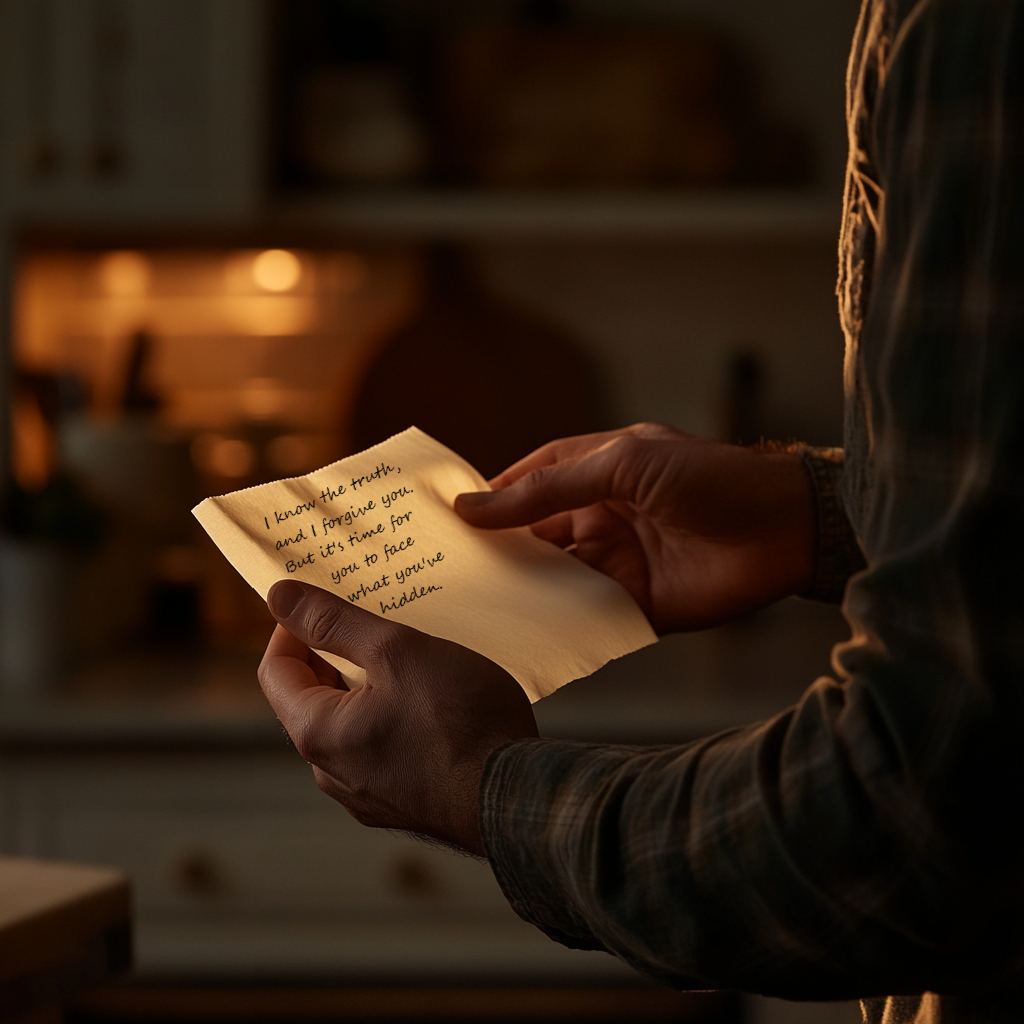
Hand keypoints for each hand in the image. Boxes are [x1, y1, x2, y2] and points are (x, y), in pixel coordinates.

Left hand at [257, 580, 537, 855]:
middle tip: (373, 622)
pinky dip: (392, 718)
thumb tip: (280, 596)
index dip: (293, 627)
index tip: (323, 601)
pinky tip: (433, 702)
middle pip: (312, 699)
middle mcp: (332, 772)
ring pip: (350, 726)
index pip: (275, 671)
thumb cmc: (461, 722)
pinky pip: (381, 749)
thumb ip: (335, 622)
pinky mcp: (403, 803)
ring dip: (368, 688)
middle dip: (334, 655)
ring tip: (409, 659)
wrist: (517, 798)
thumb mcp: (397, 651)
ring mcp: (368, 795)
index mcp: (317, 733)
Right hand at [455, 423, 816, 633]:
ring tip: (462, 609)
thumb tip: (474, 506)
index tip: (441, 521)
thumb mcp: (622, 466)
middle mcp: (598, 518)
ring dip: (516, 592)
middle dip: (492, 553)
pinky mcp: (633, 605)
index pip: (525, 485)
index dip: (486, 500)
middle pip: (531, 538)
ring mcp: (614, 563)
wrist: (784, 530)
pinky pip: (582, 616)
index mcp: (593, 474)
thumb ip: (548, 490)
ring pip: (550, 580)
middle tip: (441, 574)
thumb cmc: (708, 478)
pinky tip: (515, 636)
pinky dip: (552, 625)